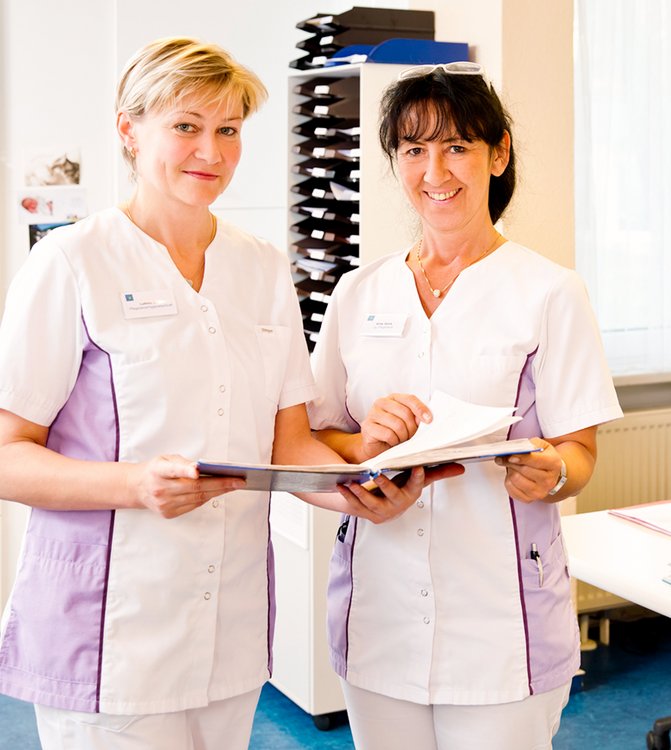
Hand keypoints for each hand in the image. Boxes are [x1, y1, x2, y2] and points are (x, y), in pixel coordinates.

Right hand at [129, 454, 245, 518]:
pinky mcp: (168, 513)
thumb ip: (182, 463)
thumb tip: (203, 468)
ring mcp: (164, 504)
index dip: (186, 470)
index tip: (198, 470)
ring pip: (197, 498)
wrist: (137, 488)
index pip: (173, 470)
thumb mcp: (165, 459)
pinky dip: (208, 498)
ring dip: (219, 492)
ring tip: (234, 485)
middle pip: (194, 487)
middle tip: (238, 480)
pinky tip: (219, 491)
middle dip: (220, 483)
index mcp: (158, 471)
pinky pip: (194, 505)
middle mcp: (160, 489)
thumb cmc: (156, 470)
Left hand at [336, 462, 464, 523]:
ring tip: (353, 481)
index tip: (417, 466)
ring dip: (361, 492)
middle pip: (392, 494)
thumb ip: (438, 472)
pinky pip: (356, 505)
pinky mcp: (366, 513)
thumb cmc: (401, 487)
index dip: (418, 477)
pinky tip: (342, 485)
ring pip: (371, 502)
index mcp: (412, 494)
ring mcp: (382, 510)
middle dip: (385, 485)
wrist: (381, 506)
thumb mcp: (419, 479)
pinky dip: (348, 496)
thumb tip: (461, 467)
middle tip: (378, 474)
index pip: (417, 484)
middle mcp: (398, 504)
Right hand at [359, 393, 431, 459]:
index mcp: (393, 398)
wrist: (376, 447)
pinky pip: (388, 434)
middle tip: (411, 436)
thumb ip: (415, 418)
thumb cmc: (393, 433)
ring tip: (400, 439)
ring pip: (397, 424)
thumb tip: (426, 419)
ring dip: (403, 436)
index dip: (421, 409)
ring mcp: (372, 414)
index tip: (429, 420)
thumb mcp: (407, 423)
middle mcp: (381, 402)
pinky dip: (393, 441)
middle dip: (412, 428)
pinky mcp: (367, 426)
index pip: (410, 399)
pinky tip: (392, 442)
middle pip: (405, 413)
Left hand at [495, 438, 563, 502]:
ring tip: (513, 467)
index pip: (535, 460)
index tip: (511, 456)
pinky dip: (509, 481)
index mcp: (554, 464)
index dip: (521, 457)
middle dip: (512, 462)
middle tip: (507, 457)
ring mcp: (540, 492)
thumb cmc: (543, 458)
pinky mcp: (530, 499)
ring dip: (510, 471)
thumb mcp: (540, 445)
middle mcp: (549, 480)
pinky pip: (511, 490)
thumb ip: (528, 445)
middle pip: (523, 470)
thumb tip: (514, 450)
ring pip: (515, 479)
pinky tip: (514, 476)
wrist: (549, 473)